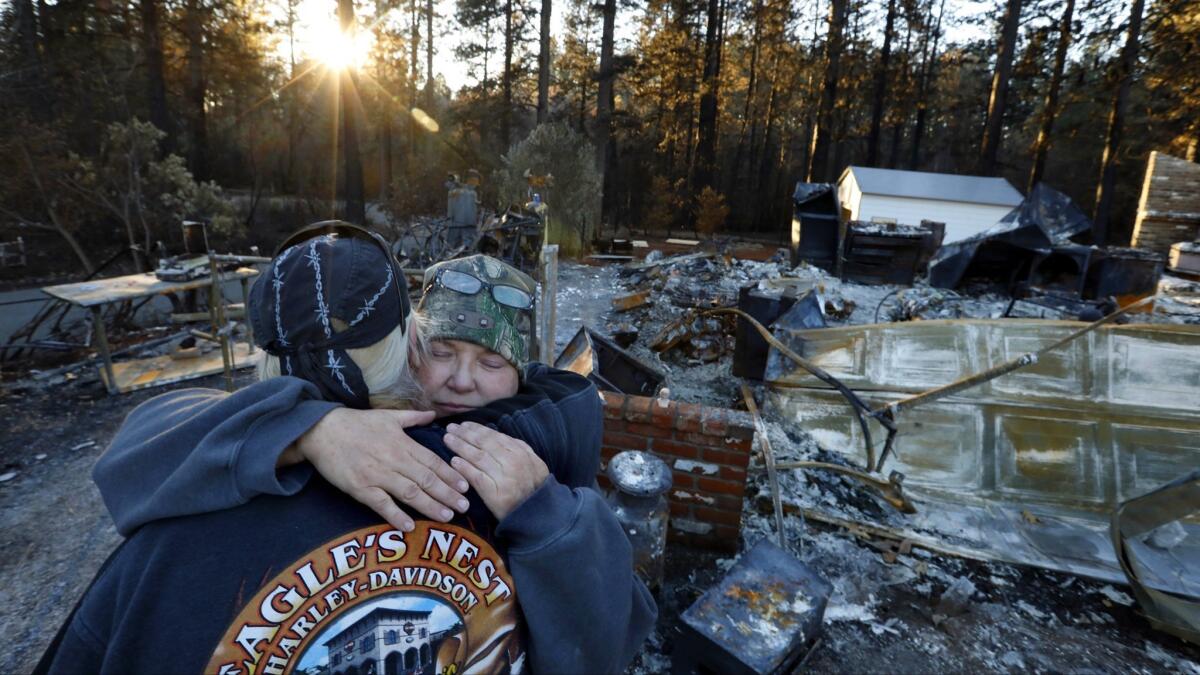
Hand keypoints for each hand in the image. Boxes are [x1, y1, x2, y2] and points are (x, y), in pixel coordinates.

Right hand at [285, 408, 470, 531]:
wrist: (321, 431)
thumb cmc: (356, 423)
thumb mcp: (388, 415)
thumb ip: (413, 417)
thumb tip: (434, 414)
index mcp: (402, 443)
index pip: (432, 461)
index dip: (450, 475)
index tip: (465, 486)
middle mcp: (393, 459)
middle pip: (426, 479)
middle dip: (447, 494)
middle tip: (465, 506)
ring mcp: (377, 475)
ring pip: (409, 492)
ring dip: (429, 506)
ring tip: (447, 516)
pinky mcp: (360, 488)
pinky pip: (381, 504)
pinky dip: (395, 515)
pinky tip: (409, 527)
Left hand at [444, 422, 548, 520]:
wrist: (538, 516)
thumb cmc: (533, 490)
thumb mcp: (534, 464)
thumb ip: (518, 448)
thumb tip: (497, 435)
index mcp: (522, 453)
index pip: (495, 436)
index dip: (478, 429)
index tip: (464, 425)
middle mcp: (514, 462)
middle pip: (484, 443)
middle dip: (465, 434)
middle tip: (450, 428)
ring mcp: (505, 477)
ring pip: (478, 457)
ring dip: (460, 446)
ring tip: (447, 440)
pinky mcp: (496, 494)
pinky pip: (477, 477)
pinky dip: (464, 468)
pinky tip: (453, 461)